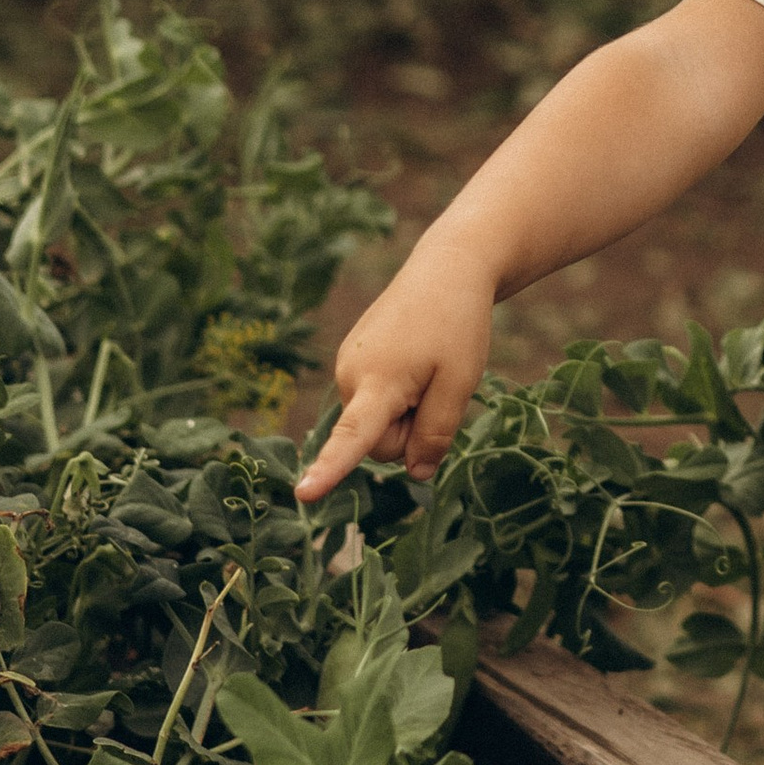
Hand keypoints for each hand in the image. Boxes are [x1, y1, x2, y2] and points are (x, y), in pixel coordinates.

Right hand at [295, 238, 495, 503]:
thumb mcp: (460, 384)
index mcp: (377, 381)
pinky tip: (413, 361)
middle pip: (378, 442)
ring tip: (426, 368)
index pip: (352, 437)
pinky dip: (396, 394)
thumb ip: (436, 434)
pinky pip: (373, 402)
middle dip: (408, 430)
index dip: (329, 469)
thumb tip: (415, 474)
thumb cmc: (457, 326)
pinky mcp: (350, 361)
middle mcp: (349, 375)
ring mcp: (345, 367)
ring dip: (404, 410)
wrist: (444, 270)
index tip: (303, 494)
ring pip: (376, 424)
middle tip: (436, 386)